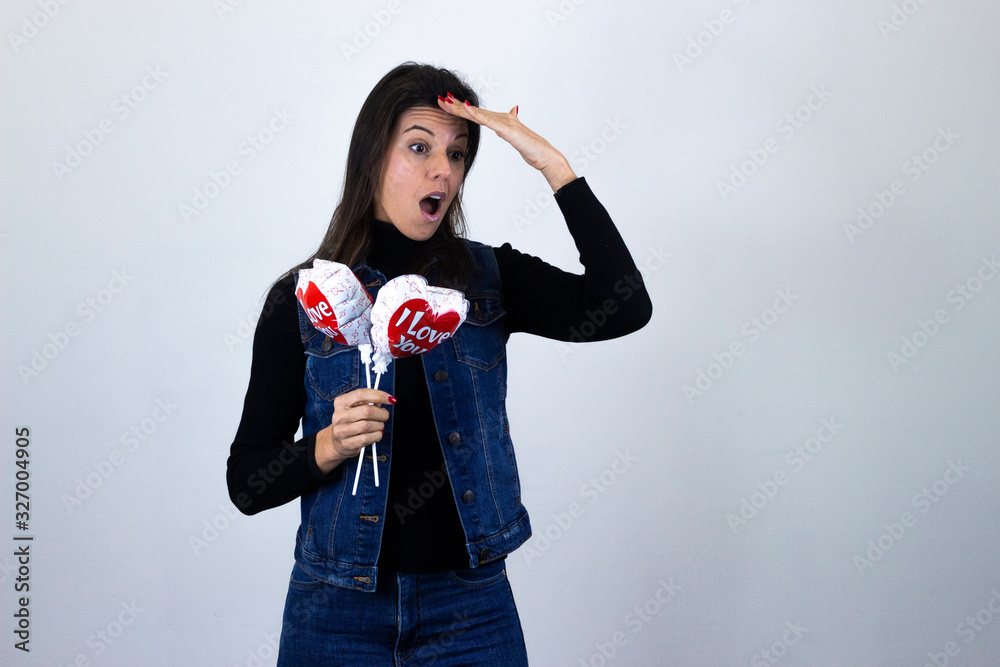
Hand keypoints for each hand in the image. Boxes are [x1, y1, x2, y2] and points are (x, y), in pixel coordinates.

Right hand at [315, 388, 393, 473]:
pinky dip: (377, 436)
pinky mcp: (347, 443)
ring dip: (379, 426)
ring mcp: (341, 431)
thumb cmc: (350, 422)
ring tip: (380, 426)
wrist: (336, 442)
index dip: (379, 395)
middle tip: (385, 416)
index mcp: (341, 402)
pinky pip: (366, 438)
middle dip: (381, 413)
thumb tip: (386, 399)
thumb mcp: (355, 409)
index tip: (390, 399)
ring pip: (367, 426)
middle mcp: (339, 415)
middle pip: (367, 411)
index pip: (361, 394)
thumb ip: (369, 402)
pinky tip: (377, 434)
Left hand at [437, 93, 576, 191]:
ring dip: (461, 107)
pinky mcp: (507, 129)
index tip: (446, 103)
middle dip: (455, 105)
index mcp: (500, 120)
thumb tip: (514, 110)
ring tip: (447, 101)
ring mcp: (504, 123)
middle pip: (473, 111)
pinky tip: (466, 108)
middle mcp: (500, 118)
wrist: (544, 154)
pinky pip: (488, 121)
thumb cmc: (532, 147)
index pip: (476, 113)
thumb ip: (513, 121)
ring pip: (478, 113)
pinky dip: (476, 114)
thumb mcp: (517, 133)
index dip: (461, 108)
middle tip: (440, 98)